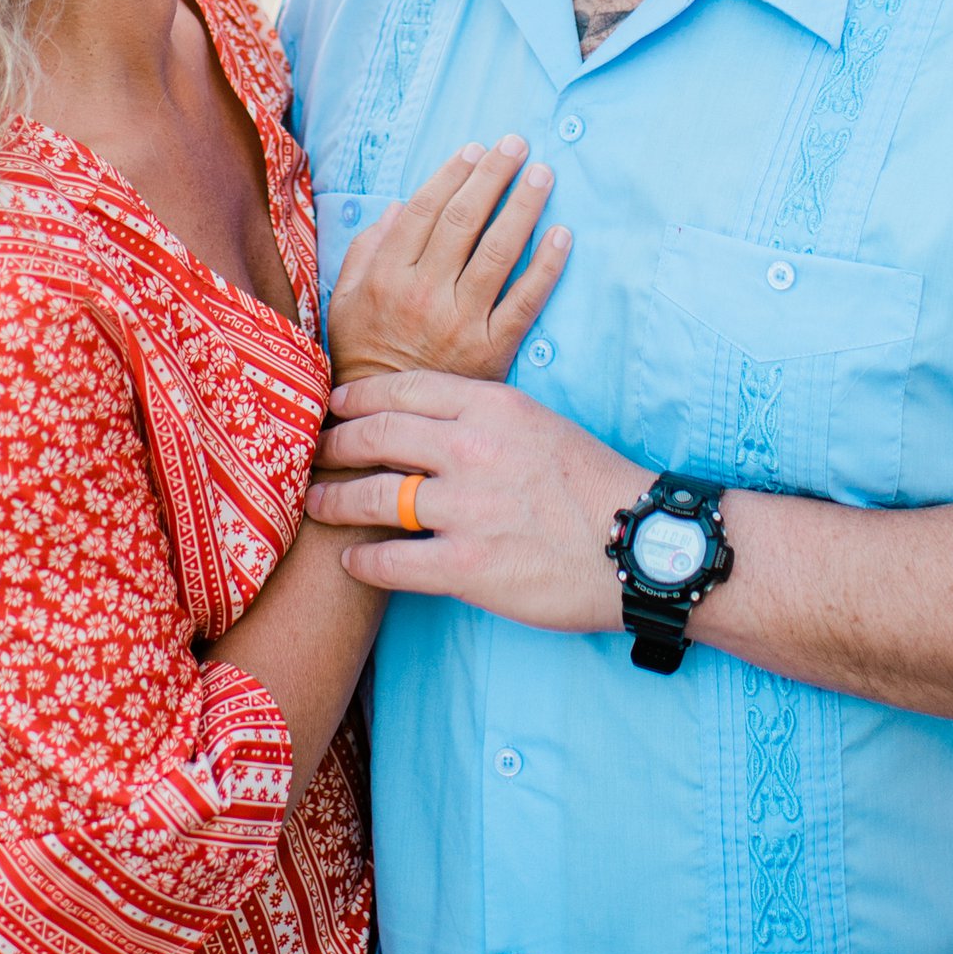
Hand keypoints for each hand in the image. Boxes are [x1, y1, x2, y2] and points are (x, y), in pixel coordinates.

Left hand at [306, 371, 642, 631]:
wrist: (639, 544)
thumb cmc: (593, 485)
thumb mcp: (539, 423)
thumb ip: (484, 415)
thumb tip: (433, 419)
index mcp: (492, 405)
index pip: (403, 388)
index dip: (359, 397)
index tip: (337, 406)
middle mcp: (473, 448)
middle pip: (377, 434)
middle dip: (334, 444)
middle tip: (313, 452)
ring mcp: (467, 507)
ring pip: (374, 496)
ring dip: (334, 500)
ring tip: (314, 503)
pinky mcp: (468, 565)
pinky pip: (393, 561)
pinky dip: (363, 562)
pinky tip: (352, 561)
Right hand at [325, 140, 569, 384]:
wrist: (384, 422)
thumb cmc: (363, 352)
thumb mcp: (342, 299)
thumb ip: (366, 249)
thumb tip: (399, 206)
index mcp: (386, 276)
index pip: (424, 210)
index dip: (452, 174)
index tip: (475, 149)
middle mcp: (423, 293)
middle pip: (464, 220)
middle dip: (493, 175)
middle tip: (516, 145)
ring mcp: (460, 321)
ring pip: (498, 250)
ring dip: (524, 206)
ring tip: (542, 175)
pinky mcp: (492, 348)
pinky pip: (526, 299)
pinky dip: (547, 264)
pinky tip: (561, 234)